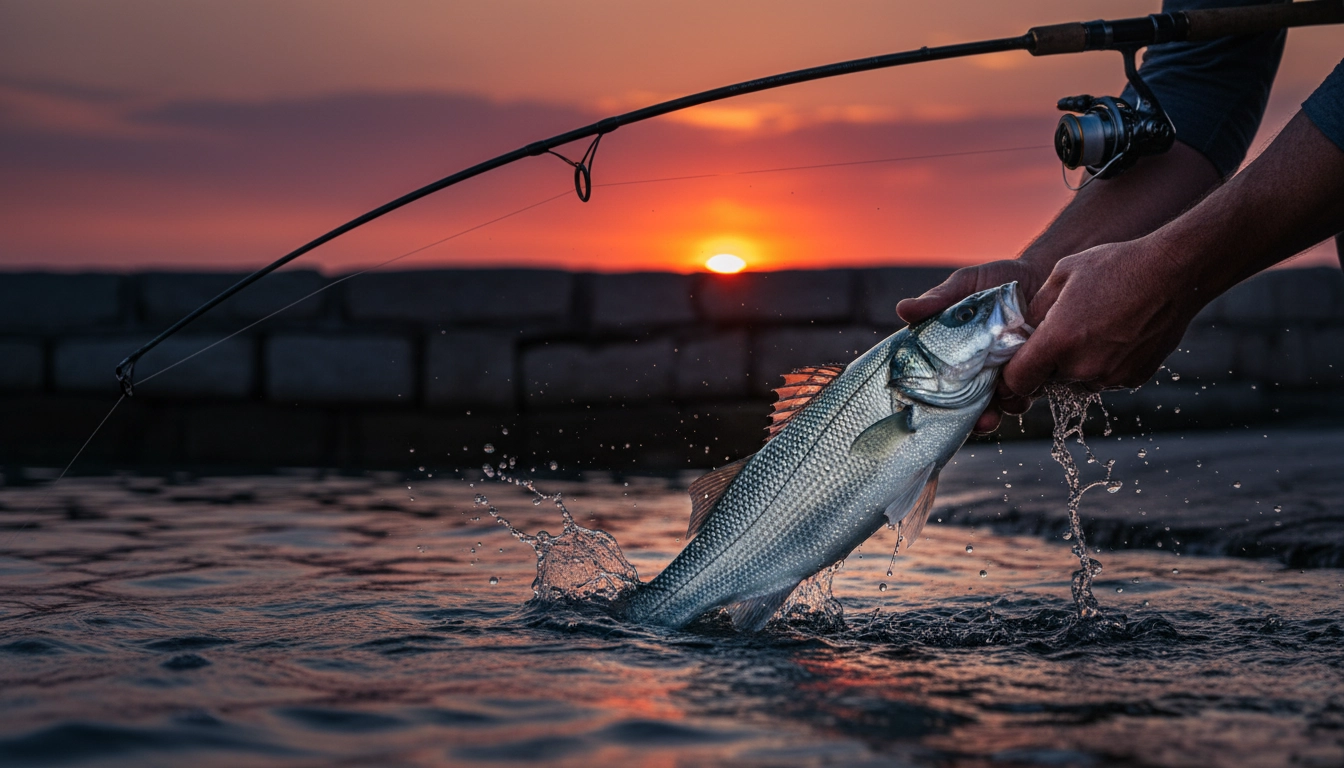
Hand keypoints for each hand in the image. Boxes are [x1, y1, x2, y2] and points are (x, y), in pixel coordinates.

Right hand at [896, 258, 1052, 432]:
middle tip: (982, 421)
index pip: (943, 386)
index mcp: (957, 355)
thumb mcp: (965, 285)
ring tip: (1009, 399)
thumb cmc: (997, 279)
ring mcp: (1010, 370)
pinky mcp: (1038, 368)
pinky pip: (1034, 387)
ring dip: (1007, 405)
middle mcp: (982, 369)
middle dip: (979, 418)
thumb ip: (938, 300)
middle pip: (975, 404)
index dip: (940, 405)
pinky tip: (1035, 381)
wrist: (1042, 271)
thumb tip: (903, 310)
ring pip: (1006, 400)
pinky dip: (1033, 389)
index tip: (939, 414)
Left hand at [1000, 238, 1202, 412]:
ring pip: (1077, 380)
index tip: (1014, 364)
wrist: (1175, 271)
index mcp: (1059, 341)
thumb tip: (1020, 332)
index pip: (1017, 381)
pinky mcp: (1134, 379)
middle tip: (1061, 332)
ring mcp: (1111, 376)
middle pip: (1047, 380)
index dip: (1011, 375)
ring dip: (1076, 363)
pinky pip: (1105, 377)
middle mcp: (1083, 367)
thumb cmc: (1115, 266)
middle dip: (1046, 362)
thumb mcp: (1061, 275)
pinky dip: (1104, 363)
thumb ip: (1034, 310)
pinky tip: (1116, 333)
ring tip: (1094, 326)